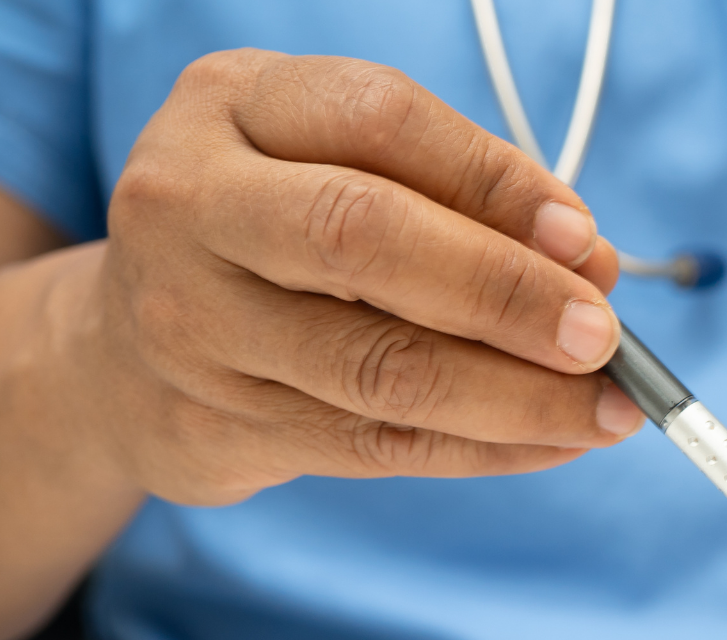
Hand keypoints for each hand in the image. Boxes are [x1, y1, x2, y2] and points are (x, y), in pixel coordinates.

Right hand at [60, 49, 640, 505]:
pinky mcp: (209, 423)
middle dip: (505, 293)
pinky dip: (481, 449)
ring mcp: (187, 321)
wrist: (123, 351)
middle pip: (363, 237)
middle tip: (601, 337)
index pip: (381, 120)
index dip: (496, 181)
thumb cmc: (273, 241)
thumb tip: (592, 264)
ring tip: (604, 410)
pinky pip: (373, 444)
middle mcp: (189, 201)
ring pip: (377, 366)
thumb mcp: (344, 173)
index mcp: (233, 104)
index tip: (584, 241)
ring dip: (515, 397)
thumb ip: (460, 201)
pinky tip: (550, 445)